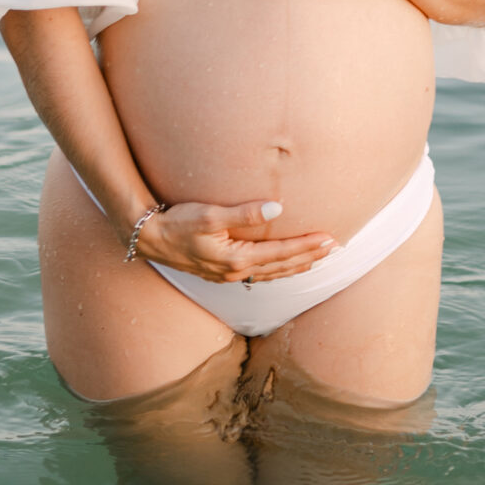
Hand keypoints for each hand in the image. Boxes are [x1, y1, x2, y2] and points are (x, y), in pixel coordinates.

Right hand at [134, 198, 337, 284]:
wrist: (149, 238)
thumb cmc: (178, 223)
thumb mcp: (210, 214)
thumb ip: (245, 213)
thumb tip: (277, 209)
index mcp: (237, 259)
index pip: (282, 254)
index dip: (307, 246)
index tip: (329, 239)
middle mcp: (236, 272)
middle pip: (282, 267)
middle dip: (309, 258)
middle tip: (334, 249)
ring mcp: (229, 276)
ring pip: (272, 274)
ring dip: (296, 266)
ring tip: (317, 258)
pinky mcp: (222, 273)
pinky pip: (259, 274)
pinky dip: (278, 270)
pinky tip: (283, 266)